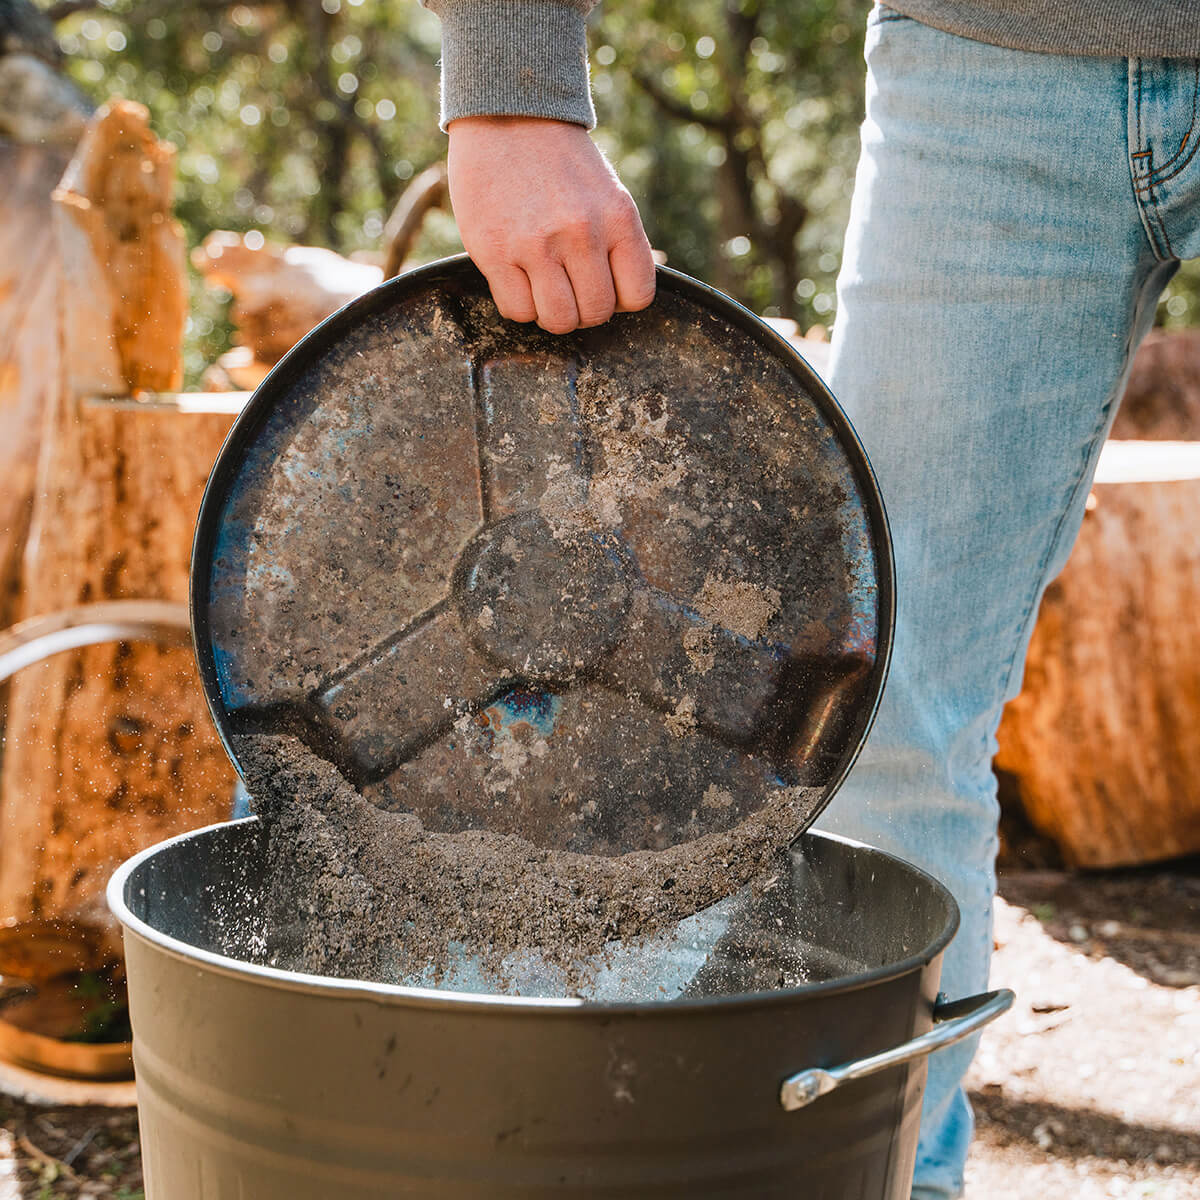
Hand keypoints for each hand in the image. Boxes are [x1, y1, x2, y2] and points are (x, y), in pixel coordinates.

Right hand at [447, 116, 655, 333]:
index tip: (602, 285)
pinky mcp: (495, 251)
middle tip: (568, 288)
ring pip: (558, 320)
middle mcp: (581, 232)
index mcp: (618, 217)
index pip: (638, 295)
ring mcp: (536, 244)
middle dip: (583, 310)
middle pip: (595, 313)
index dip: (620, 300)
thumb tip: (625, 297)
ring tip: (542, 288)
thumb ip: (619, 243)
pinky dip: (519, 306)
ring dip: (551, 314)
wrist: (509, 113)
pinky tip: (516, 280)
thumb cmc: (562, 163)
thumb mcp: (608, 194)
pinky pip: (517, 310)